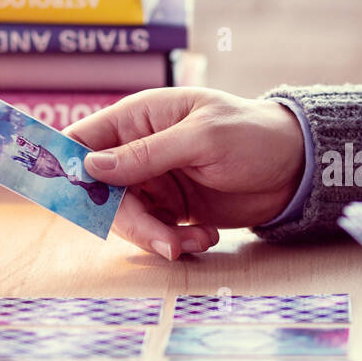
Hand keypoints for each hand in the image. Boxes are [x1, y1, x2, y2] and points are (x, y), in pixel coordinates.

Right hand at [64, 88, 304, 258]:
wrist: (296, 168)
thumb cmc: (253, 135)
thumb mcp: (203, 138)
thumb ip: (148, 153)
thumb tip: (91, 167)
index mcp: (139, 117)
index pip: (82, 139)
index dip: (66, 167)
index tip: (68, 198)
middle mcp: (138, 150)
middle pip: (100, 192)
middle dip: (128, 222)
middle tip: (164, 240)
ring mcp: (155, 182)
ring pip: (127, 220)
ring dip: (156, 238)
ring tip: (195, 241)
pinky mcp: (173, 209)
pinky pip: (154, 233)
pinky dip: (176, 242)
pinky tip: (206, 237)